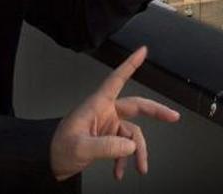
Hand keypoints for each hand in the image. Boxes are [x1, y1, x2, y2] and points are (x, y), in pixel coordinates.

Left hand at [50, 46, 179, 181]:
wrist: (49, 164)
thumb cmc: (58, 149)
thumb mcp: (81, 148)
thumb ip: (106, 146)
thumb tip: (130, 146)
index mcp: (97, 105)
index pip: (117, 79)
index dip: (130, 64)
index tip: (142, 50)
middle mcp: (105, 112)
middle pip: (137, 107)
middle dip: (156, 113)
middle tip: (173, 117)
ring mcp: (107, 125)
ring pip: (132, 134)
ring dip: (137, 152)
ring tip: (139, 168)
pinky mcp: (107, 138)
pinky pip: (124, 146)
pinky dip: (125, 159)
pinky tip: (120, 172)